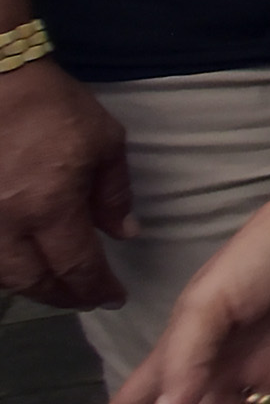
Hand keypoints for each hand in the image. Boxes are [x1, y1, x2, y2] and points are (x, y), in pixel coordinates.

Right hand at [0, 60, 132, 307]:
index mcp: (49, 208)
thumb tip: (124, 234)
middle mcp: (6, 224)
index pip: (75, 267)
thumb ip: (114, 193)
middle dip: (62, 296)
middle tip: (85, 297)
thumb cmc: (52, 107)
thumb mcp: (104, 142)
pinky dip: (4, 267)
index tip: (114, 297)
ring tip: (55, 285)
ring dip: (30, 285)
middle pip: (32, 281)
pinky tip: (20, 264)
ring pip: (1, 274)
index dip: (95, 289)